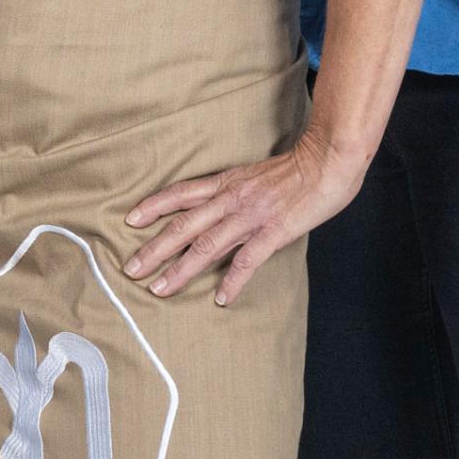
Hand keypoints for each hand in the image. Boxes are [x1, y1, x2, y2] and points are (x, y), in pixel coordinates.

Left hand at [123, 130, 366, 307]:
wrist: (328, 160)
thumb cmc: (296, 167)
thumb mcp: (255, 173)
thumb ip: (235, 190)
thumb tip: (219, 207)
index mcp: (227, 182)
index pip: (181, 193)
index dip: (154, 206)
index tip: (130, 219)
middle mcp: (232, 199)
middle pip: (183, 225)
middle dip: (154, 248)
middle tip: (131, 269)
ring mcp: (251, 216)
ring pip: (206, 245)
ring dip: (180, 270)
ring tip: (159, 289)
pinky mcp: (274, 231)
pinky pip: (248, 260)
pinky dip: (233, 281)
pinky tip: (221, 298)